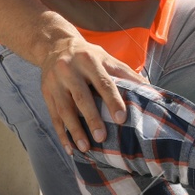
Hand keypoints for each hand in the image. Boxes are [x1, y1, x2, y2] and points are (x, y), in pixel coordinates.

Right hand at [39, 37, 148, 154]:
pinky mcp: (46, 93)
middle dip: (92, 119)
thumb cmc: (87, 55)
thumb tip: (148, 89)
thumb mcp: (106, 58)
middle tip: (101, 137)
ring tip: (85, 148)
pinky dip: (62, 134)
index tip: (121, 118)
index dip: (113, 101)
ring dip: (74, 131)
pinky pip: (54, 116)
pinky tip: (70, 148)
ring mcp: (55, 83)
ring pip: (64, 109)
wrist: (55, 45)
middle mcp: (70, 70)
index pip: (103, 83)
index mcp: (89, 60)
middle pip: (81, 97)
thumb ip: (126, 73)